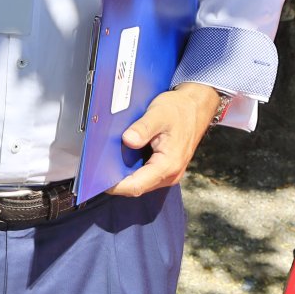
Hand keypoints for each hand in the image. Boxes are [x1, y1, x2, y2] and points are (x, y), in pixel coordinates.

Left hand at [106, 82, 217, 197]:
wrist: (196, 106)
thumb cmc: (179, 110)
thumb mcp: (159, 114)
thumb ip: (143, 128)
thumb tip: (128, 140)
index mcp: (168, 165)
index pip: (137, 186)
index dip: (116, 186)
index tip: (99, 180)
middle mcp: (170, 174)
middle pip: (138, 187)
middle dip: (118, 181)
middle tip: (98, 170)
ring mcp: (169, 173)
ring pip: (142, 182)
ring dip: (125, 176)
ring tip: (109, 163)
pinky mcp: (167, 168)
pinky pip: (147, 175)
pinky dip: (134, 170)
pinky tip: (124, 158)